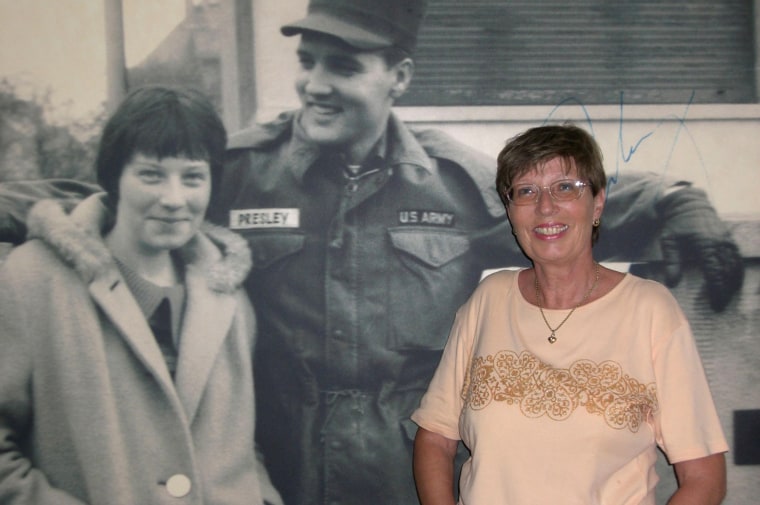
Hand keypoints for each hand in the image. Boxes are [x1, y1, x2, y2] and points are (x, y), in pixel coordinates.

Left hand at [658, 186, 743, 310]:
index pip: (716, 272)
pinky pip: (738, 258)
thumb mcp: (669, 241)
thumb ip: (672, 262)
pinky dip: (738, 271)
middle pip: (729, 272)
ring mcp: (728, 240)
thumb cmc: (676, 224)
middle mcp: (721, 243)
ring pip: (736, 266)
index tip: (716, 304)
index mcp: (706, 244)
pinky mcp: (730, 239)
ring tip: (727, 297)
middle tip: (720, 305)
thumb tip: (673, 283)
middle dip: (726, 290)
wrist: (688, 204)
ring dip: (734, 283)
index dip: (717, 289)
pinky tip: (734, 282)